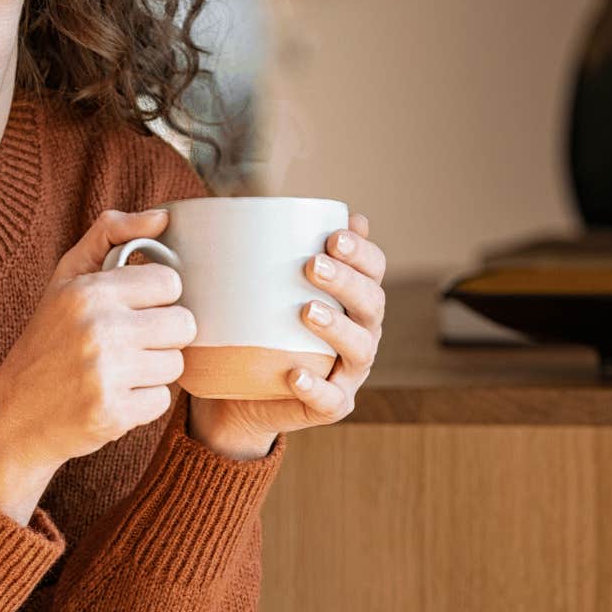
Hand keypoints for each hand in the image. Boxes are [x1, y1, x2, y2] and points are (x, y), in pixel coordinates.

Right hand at [0, 209, 198, 484]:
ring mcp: (106, 374)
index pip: (169, 282)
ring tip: (118, 370)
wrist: (13, 415)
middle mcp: (98, 329)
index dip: (157, 297)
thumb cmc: (46, 340)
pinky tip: (113, 396)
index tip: (134, 308)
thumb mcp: (66, 278)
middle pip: (182, 324)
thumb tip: (163, 216)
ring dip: (153, 370)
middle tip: (130, 342)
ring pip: (176, 365)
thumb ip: (111, 234)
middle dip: (162, 335)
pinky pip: (162, 401)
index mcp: (88, 291)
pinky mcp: (113, 414)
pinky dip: (142, 403)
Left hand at [186, 212, 386, 458]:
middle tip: (312, 265)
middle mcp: (360, 332)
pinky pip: (330, 399)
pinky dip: (316, 386)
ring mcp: (348, 372)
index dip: (362, 252)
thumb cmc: (255, 328)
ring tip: (307, 311)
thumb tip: (257, 206)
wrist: (238, 393)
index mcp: (352, 299)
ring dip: (337, 328)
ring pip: (360, 349)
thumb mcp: (258, 288)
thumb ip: (267, 251)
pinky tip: (296, 374)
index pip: (373, 270)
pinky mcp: (330, 405)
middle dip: (347, 281)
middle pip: (371, 304)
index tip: (333, 235)